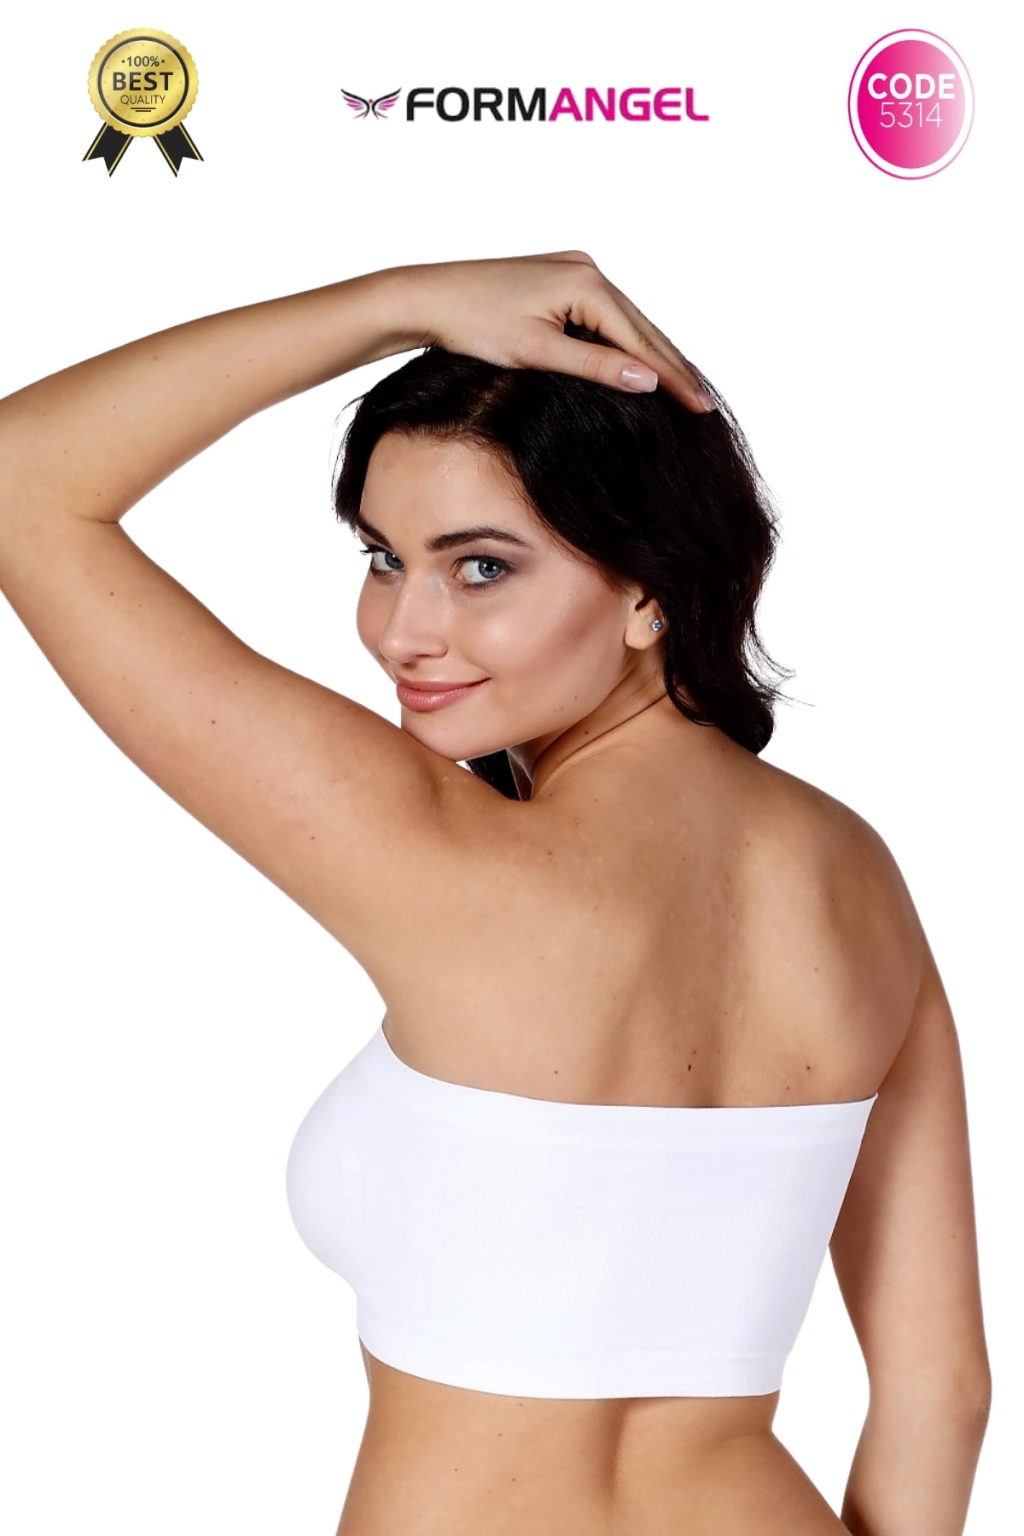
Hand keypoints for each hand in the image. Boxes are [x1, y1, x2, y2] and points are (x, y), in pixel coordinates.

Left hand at [387, 250, 714, 412]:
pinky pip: (608, 315)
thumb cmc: (472, 324)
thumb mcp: (537, 352)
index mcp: (586, 283)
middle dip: (675, 366)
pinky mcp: (562, 278)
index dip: (674, 378)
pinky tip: (641, 361)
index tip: (701, 406)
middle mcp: (587, 268)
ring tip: (686, 387)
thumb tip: (648, 382)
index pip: (642, 341)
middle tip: (706, 403)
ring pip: (628, 321)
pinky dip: (627, 340)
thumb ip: (595, 367)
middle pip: (643, 327)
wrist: (428, 297)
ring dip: (655, 354)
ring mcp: (575, 269)